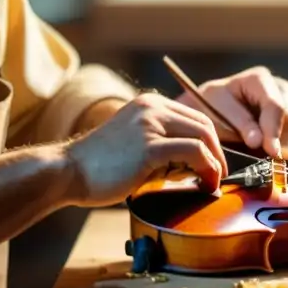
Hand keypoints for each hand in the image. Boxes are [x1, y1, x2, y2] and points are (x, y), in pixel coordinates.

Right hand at [63, 92, 227, 206]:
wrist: (69, 171)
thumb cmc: (98, 165)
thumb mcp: (133, 140)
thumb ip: (159, 142)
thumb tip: (192, 162)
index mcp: (148, 103)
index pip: (195, 116)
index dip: (210, 142)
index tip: (213, 163)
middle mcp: (152, 107)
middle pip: (204, 124)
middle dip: (217, 152)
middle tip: (218, 176)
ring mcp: (150, 124)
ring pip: (203, 137)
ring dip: (215, 163)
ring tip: (212, 183)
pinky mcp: (150, 146)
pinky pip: (194, 153)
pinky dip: (207, 169)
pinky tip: (204, 184)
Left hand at [176, 66, 287, 160]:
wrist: (214, 108)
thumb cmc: (213, 107)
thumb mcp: (218, 110)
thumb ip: (240, 124)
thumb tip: (258, 142)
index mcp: (259, 78)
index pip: (275, 105)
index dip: (274, 130)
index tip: (272, 152)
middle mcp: (281, 87)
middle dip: (284, 141)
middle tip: (272, 160)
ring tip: (271, 157)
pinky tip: (278, 153)